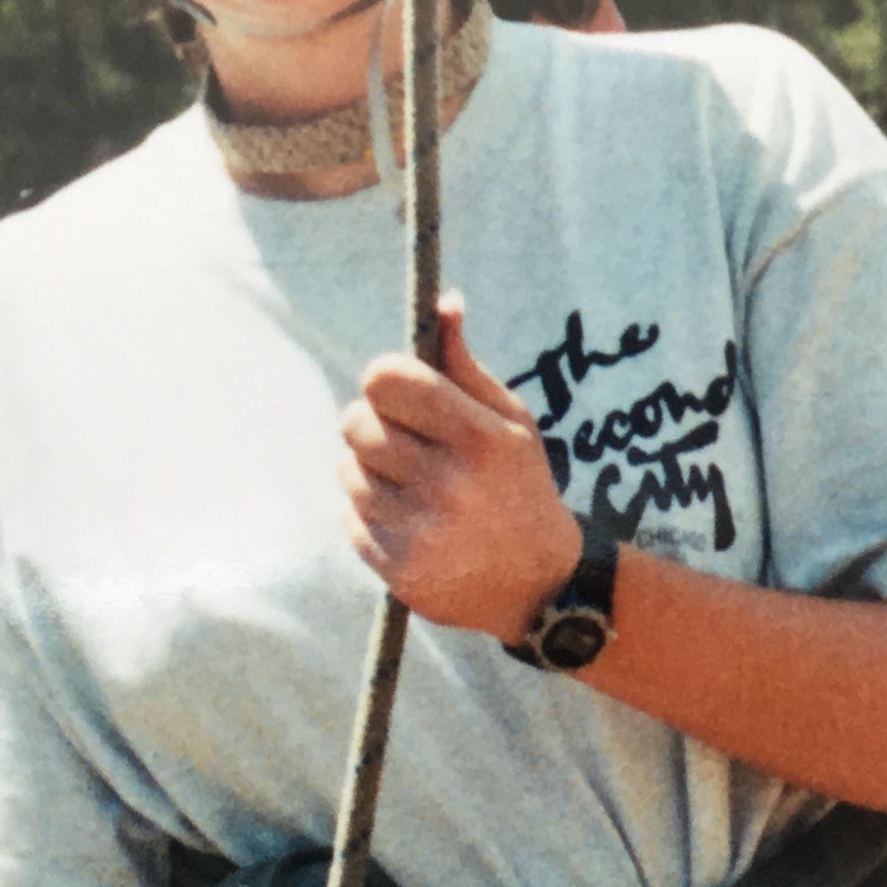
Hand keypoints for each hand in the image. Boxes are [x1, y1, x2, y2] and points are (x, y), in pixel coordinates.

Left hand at [340, 293, 581, 639]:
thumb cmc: (519, 486)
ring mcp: (419, 530)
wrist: (539, 585)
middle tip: (403, 440)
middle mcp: (447, 483)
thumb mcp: (510, 421)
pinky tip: (409, 521)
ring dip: (368, 471)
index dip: (384, 378)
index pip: (386, 380)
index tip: (397, 391)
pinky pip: (349, 517)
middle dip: (371, 424)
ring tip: (412, 486)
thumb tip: (442, 302)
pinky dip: (369, 514)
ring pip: (348, 470)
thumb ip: (465, 365)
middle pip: (355, 422)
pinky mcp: (397, 568)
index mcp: (478, 438)